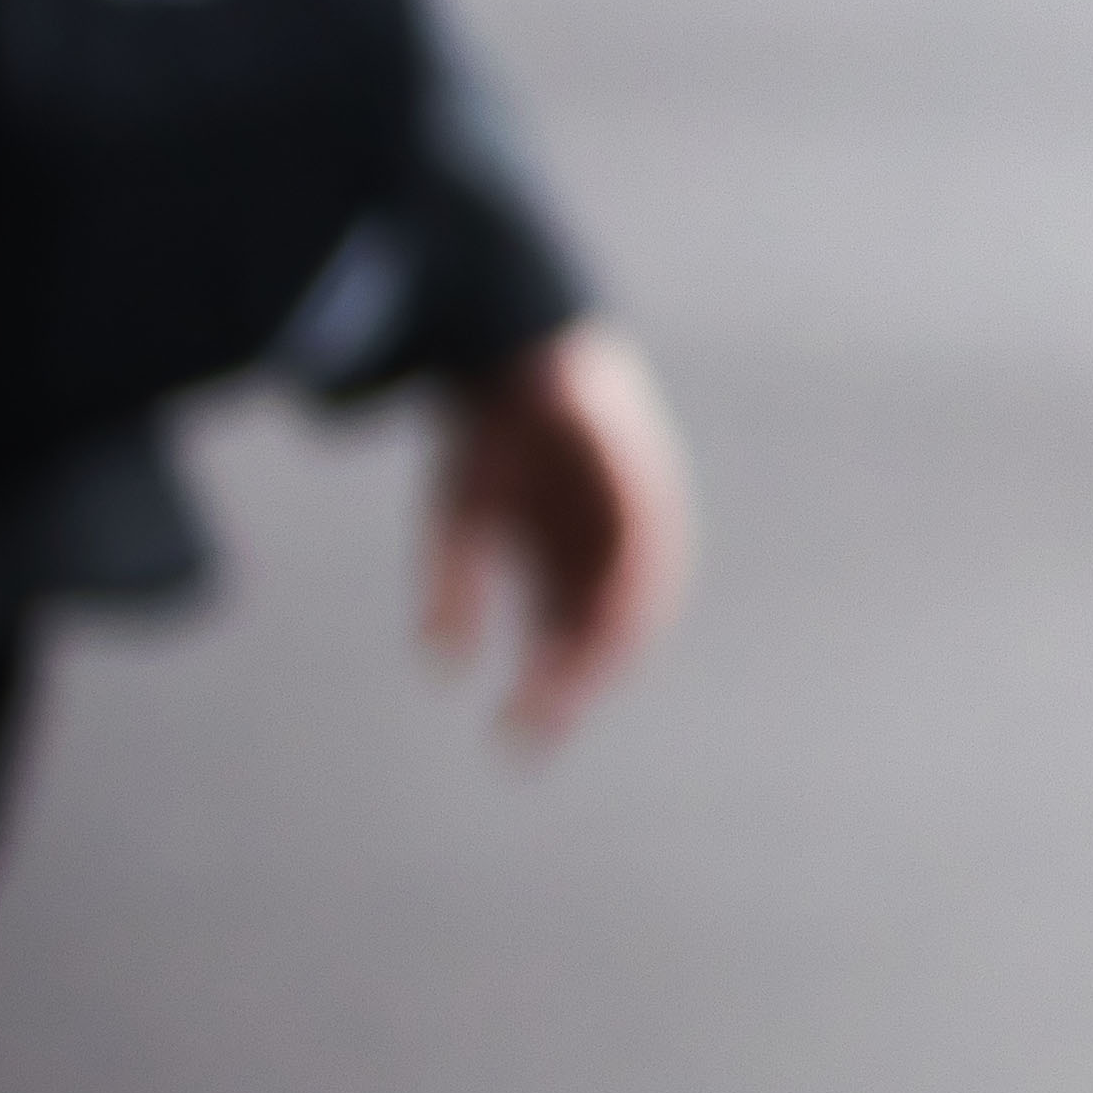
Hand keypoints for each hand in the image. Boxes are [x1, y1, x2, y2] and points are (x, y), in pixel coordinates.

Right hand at [423, 321, 694, 747]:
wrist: (506, 348)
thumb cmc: (489, 439)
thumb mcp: (461, 521)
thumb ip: (457, 590)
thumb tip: (443, 664)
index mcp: (572, 565)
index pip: (571, 644)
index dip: (547, 695)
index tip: (516, 743)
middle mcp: (612, 547)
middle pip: (605, 632)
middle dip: (572, 684)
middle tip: (537, 729)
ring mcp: (635, 513)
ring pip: (636, 596)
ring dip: (606, 644)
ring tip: (570, 685)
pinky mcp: (644, 475)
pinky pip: (649, 537)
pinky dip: (634, 579)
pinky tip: (612, 612)